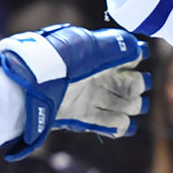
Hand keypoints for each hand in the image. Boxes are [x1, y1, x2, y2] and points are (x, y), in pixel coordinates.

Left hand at [0, 25, 150, 159]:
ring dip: (131, 106)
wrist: (32, 84)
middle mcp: (97, 78)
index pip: (130, 59)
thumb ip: (118, 46)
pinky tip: (122, 124)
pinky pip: (111, 125)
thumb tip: (140, 51)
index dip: (136, 59)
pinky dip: (120, 126)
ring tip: (125, 106)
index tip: (136, 60)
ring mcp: (90, 98)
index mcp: (100, 58)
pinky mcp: (82, 118)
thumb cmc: (61, 60)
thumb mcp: (90, 46)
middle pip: (132, 84)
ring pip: (126, 105)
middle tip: (131, 88)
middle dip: (136, 86)